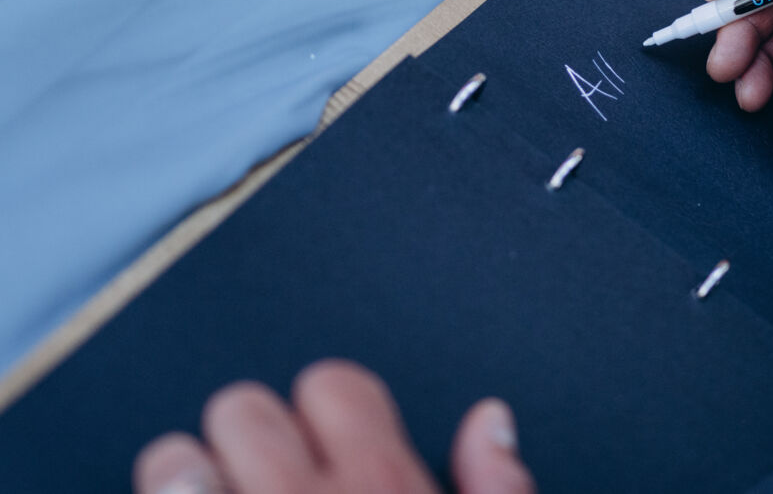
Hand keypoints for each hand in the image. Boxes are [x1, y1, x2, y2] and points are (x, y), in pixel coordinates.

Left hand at [133, 360, 534, 493]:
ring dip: (183, 482)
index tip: (327, 450)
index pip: (334, 386)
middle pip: (244, 408)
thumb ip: (501, 487)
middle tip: (259, 484)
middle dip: (247, 441)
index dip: (326, 413)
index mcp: (385, 485)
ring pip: (174, 461)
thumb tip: (492, 418)